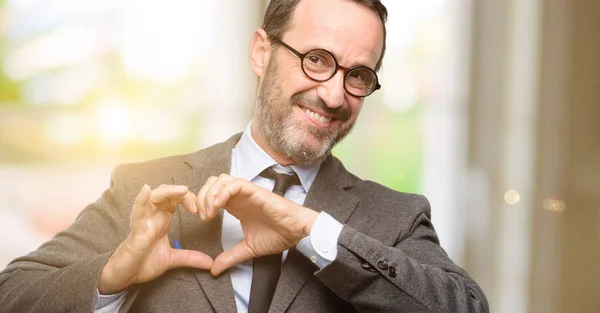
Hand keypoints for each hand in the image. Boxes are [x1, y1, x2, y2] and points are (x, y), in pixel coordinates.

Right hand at [98, 184, 212, 293]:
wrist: (127, 276)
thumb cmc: (144, 262)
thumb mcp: (172, 259)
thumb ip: (191, 258)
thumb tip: (210, 263)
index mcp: (163, 219)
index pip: (176, 199)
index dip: (189, 198)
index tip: (200, 209)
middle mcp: (153, 216)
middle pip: (166, 193)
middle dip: (181, 193)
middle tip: (195, 203)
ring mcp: (144, 221)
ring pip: (154, 197)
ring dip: (168, 192)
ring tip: (182, 190)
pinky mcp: (136, 230)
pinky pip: (137, 212)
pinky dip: (141, 200)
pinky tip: (146, 190)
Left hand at [197, 174, 318, 275]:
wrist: (296, 232)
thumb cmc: (278, 235)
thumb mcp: (247, 248)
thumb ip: (230, 257)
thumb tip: (214, 269)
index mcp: (236, 205)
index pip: (211, 194)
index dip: (201, 202)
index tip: (200, 219)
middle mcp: (239, 196)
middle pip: (212, 183)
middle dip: (202, 196)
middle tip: (203, 215)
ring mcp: (246, 192)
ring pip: (221, 179)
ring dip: (211, 194)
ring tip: (210, 212)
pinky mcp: (255, 191)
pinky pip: (235, 184)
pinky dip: (223, 192)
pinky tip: (219, 206)